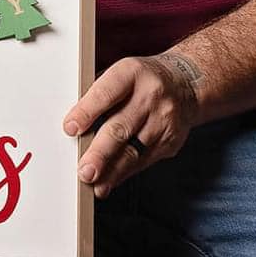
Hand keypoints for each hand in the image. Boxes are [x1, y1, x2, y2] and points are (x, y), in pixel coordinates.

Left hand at [62, 52, 201, 198]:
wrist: (185, 84)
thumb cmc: (142, 81)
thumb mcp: (121, 74)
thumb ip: (98, 95)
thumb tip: (74, 125)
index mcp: (132, 73)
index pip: (106, 93)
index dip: (87, 112)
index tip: (70, 128)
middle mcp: (150, 96)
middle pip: (121, 128)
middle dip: (100, 153)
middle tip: (85, 170)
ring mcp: (164, 120)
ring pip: (133, 151)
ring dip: (111, 171)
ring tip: (94, 183)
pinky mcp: (170, 141)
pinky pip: (144, 161)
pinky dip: (124, 173)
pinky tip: (110, 180)